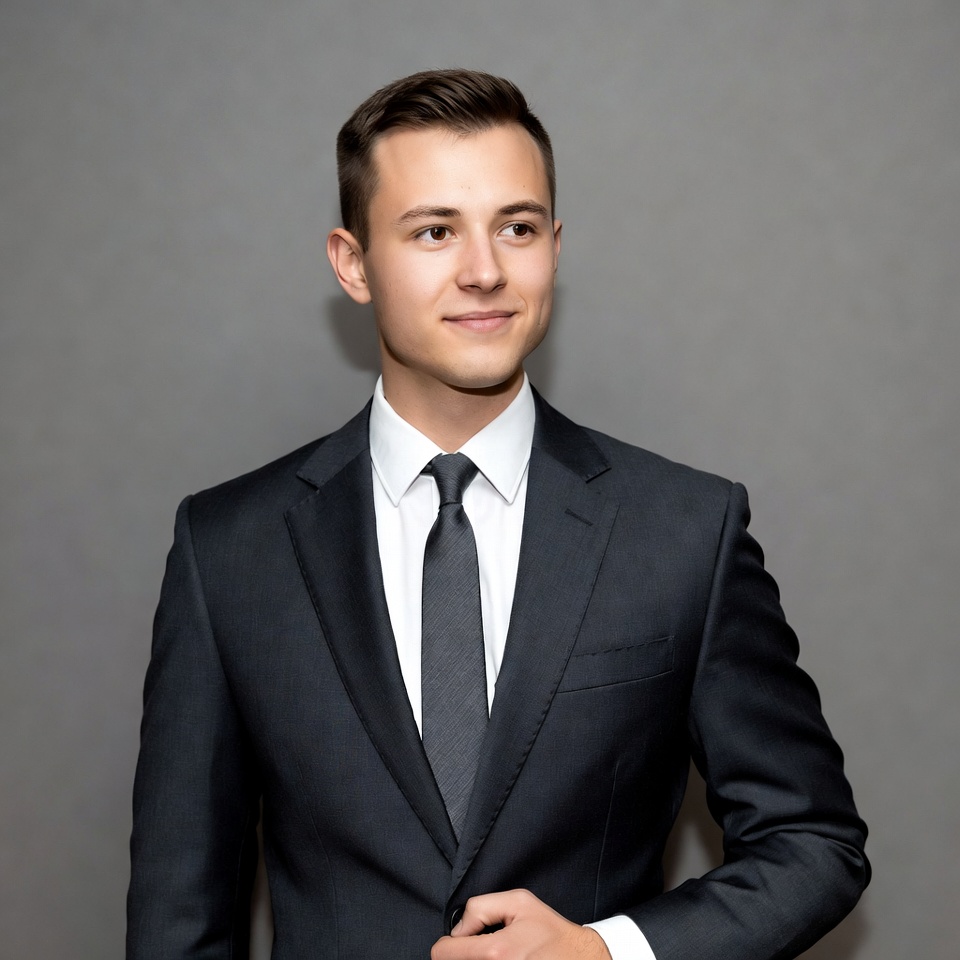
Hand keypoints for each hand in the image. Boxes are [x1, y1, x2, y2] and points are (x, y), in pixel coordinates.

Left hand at [430, 889, 611, 959]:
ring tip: (494, 956)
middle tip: (481, 947)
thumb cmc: (551, 932)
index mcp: (496, 952)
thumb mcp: (519, 902)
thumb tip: (458, 929)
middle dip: (463, 955)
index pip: (443, 954)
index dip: (447, 944)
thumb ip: (480, 907)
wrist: (580, 958)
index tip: (461, 941)